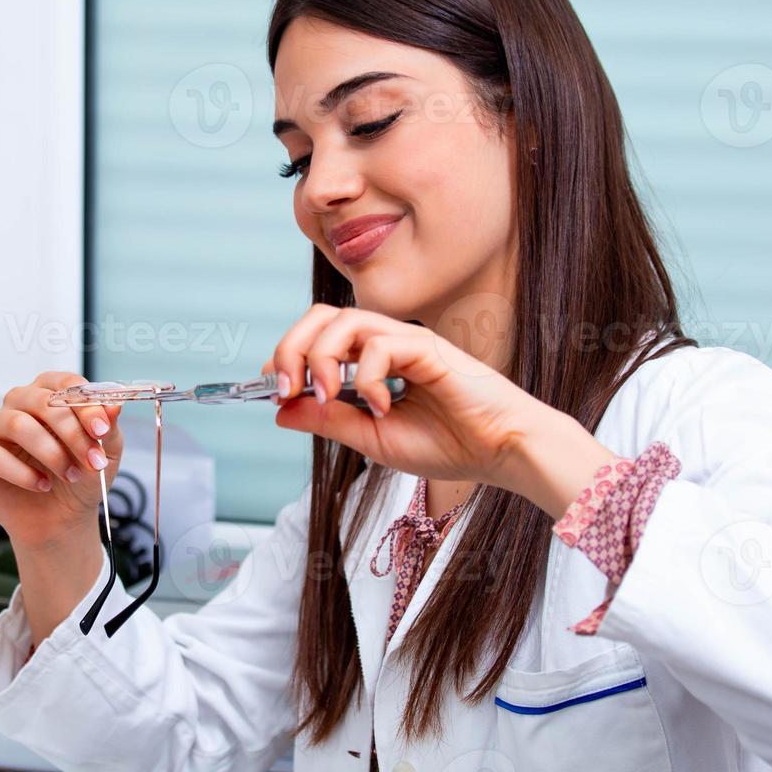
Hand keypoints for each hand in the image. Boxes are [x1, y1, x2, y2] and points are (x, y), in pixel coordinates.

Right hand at [0, 371, 123, 547]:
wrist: (61, 518)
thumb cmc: (80, 478)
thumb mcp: (105, 454)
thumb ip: (108, 428)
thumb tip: (115, 405)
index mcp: (50, 393)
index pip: (64, 383)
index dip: (84, 404)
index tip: (102, 430)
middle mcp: (20, 402)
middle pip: (40, 400)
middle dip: (71, 432)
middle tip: (92, 460)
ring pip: (16, 423)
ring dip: (49, 453)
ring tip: (69, 474)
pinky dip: (21, 473)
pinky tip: (40, 485)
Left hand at [266, 305, 613, 516]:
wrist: (501, 453)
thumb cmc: (449, 445)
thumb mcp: (373, 440)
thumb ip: (330, 422)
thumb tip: (281, 411)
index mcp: (370, 362)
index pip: (316, 338)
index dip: (286, 356)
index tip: (271, 389)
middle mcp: (385, 344)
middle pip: (321, 317)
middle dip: (292, 348)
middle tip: (286, 387)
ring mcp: (407, 342)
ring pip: (345, 321)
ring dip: (322, 357)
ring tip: (326, 394)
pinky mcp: (429, 348)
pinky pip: (382, 344)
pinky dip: (369, 376)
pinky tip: (382, 407)